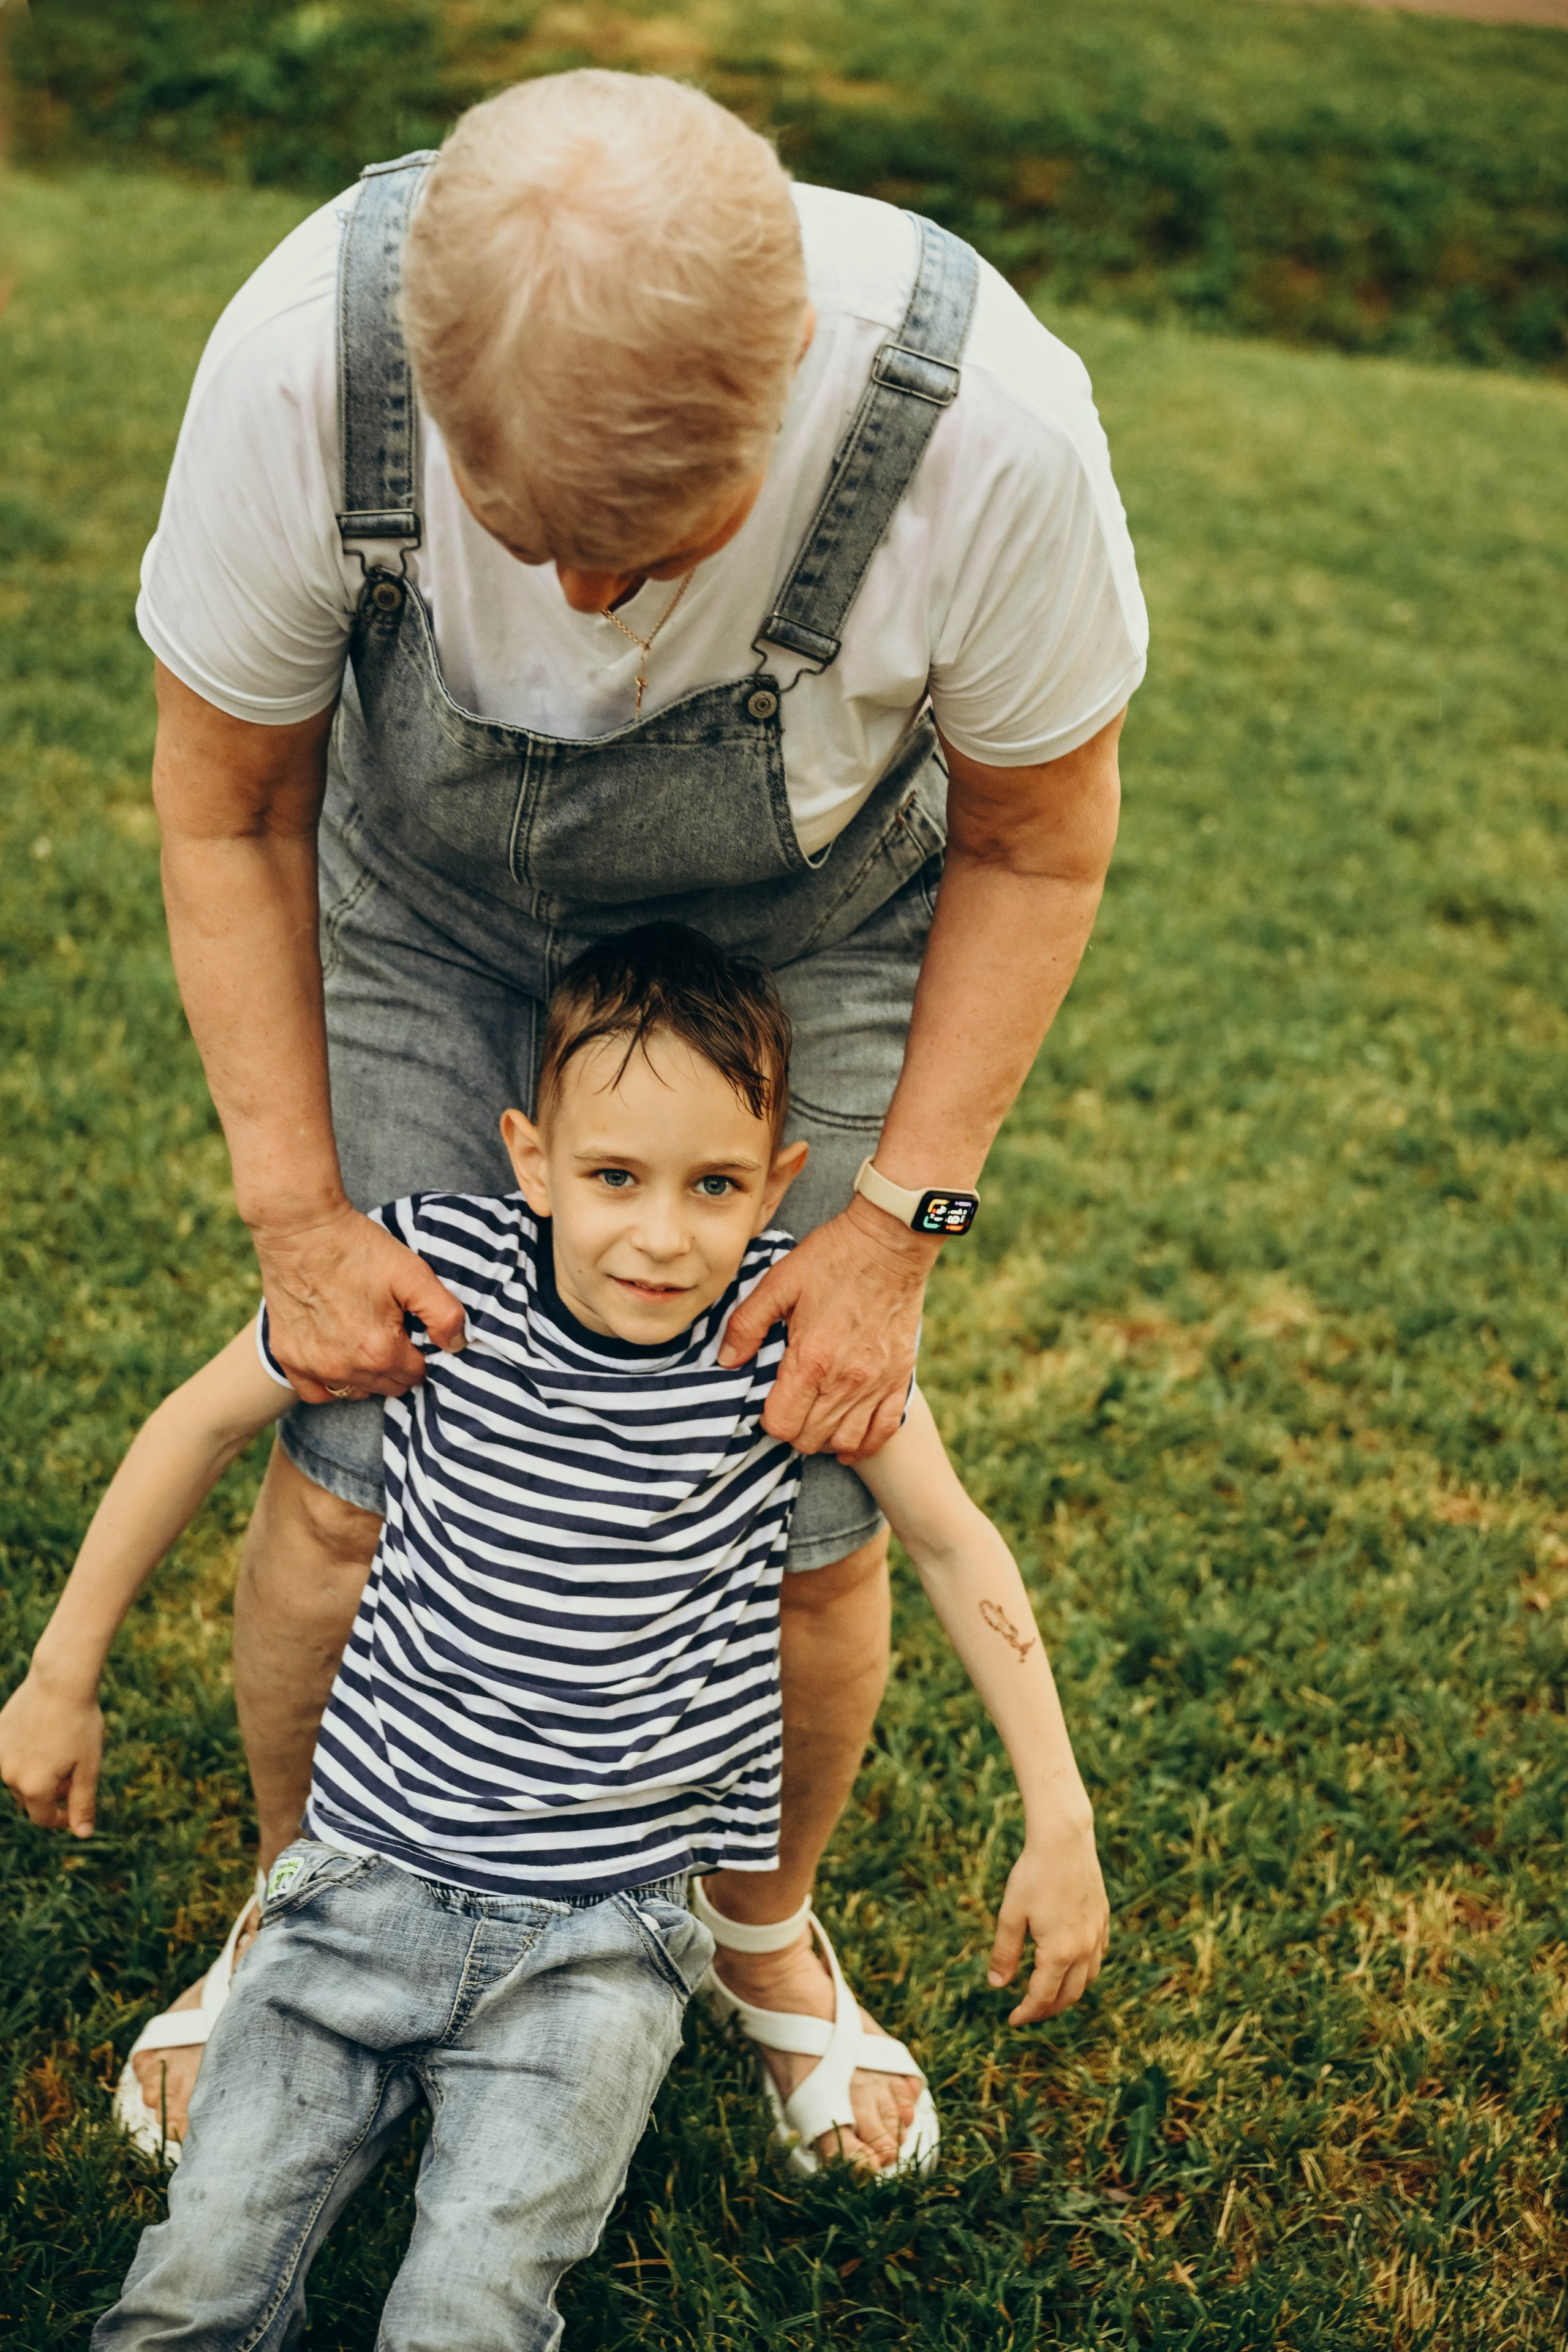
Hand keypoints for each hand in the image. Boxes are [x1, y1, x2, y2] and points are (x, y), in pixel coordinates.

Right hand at [0, 1668, 103, 1835]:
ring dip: (36, 1775)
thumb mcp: (89, 1766)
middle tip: (73, 1773)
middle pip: (30, 1798)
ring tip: (60, 1752)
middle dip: (51, 1794)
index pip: (43, 1818)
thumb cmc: (80, 1724)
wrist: (61, 1682)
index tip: (76, 1808)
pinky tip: (44, 1736)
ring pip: (18, 1778)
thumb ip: (83, 1803)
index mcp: (34, 1787)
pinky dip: (25, 1755)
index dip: (62, 1818)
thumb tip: (83, 1834)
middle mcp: (10, 1775)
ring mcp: (0, 1755)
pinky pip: (9, 1756)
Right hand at [253, 1203, 466, 1402]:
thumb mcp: (413, 1273)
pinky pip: (315, 1392)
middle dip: (397, 1364)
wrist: (301, 1229)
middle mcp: (345, 1368)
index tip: (412, 1329)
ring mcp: (313, 1366)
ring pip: (355, 1391)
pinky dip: (330, 1382)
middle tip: (391, 1330)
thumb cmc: (357, 1248)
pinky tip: (338, 1357)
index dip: (421, 1352)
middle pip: (387, 1386)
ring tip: (365, 1338)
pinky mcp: (287, 1357)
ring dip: (366, 1374)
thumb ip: (444, 1314)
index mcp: (380, 1352)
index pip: (416, 1374)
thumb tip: (457, 1346)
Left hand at [718, 1196, 937, 1459]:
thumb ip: (746, 1325)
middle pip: (810, 1438)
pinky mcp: (900, 1377)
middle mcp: (845, 1380)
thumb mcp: (778, 1282)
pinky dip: (864, 1445)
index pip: (781, 1423)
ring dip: (824, 1439)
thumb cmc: (832, 1258)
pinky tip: (848, 1443)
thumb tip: (725, 1361)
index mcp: (811, 1359)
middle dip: (792, 1429)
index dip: (767, 1419)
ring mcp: (876, 1382)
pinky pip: (884, 1431)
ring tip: (813, 1420)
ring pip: (846, 1442)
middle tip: (787, 1406)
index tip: (767, 1401)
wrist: (890, 1243)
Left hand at [987, 1806, 1109, 2023]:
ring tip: (1049, 1993)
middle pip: (1069, 1996)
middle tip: (1028, 2012)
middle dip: (1048, 2009)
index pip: (1043, 1997)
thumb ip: (1004, 1953)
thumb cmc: (1033, 1874)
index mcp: (1059, 1952)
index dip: (1026, 2013)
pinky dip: (1084, 1970)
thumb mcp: (1010, 1914)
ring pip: (1088, 1979)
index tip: (1012, 2020)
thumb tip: (997, 1985)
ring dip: (1069, 1993)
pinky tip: (1072, 1963)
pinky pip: (1098, 1956)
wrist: (1064, 1839)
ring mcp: (1097, 1934)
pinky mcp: (1103, 1918)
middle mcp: (1084, 1949)